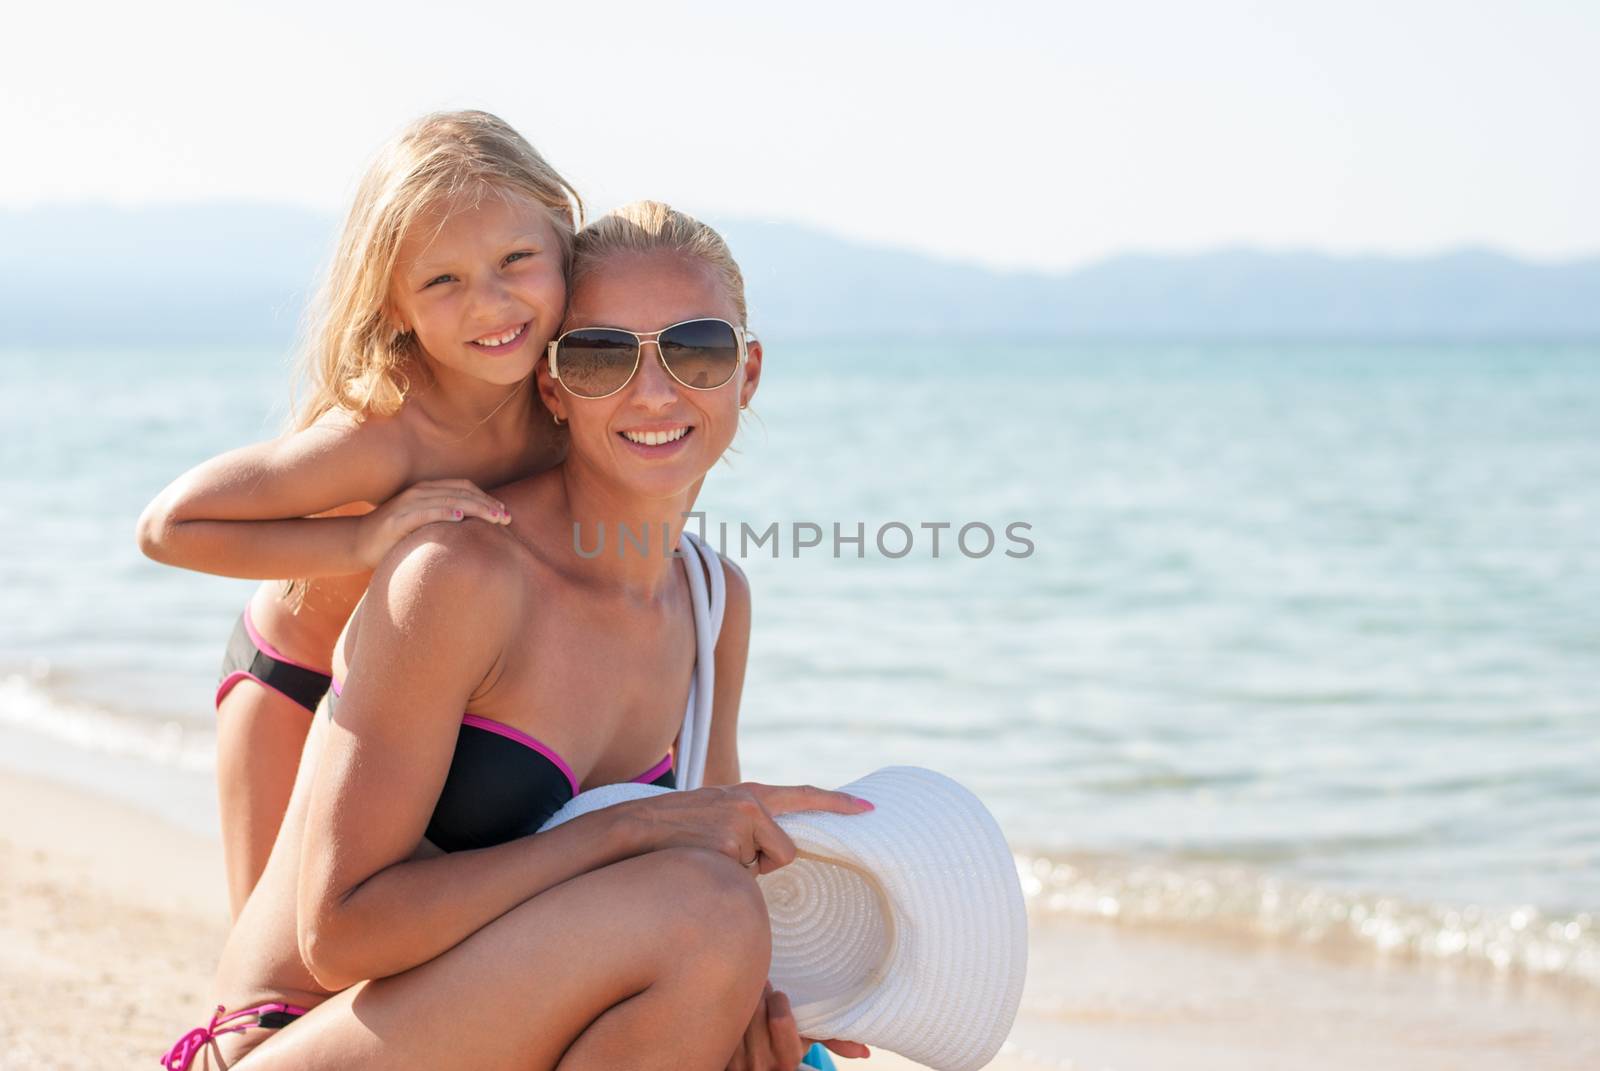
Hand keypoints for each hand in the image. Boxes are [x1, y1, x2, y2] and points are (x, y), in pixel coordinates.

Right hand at [354, 478, 509, 567]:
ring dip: (475, 508)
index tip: (506, 513)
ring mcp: (408, 503)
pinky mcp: (397, 519)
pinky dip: (443, 512)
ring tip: (495, 518)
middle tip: (507, 518)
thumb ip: (444, 520)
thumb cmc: (394, 536)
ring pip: (449, 500)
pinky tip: (460, 517)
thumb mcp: (424, 524)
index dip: (487, 498)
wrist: (357, 542)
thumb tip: (474, 528)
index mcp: (427, 490)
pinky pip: (424, 512)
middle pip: (461, 492)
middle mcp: (420, 491)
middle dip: (487, 504)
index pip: (464, 488)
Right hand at [624, 782, 874, 875]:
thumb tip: (770, 852)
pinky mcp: (727, 847)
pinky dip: (724, 880)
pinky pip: (742, 881)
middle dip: (760, 863)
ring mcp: (740, 823)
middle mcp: (750, 803)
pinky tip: (697, 864)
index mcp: (749, 794)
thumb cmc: (674, 833)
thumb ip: (747, 825)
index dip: (838, 804)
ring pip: (761, 869)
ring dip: (739, 872)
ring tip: (703, 855)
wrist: (629, 832)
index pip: (803, 796)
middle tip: (719, 849)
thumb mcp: (715, 816)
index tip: (870, 809)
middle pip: (785, 852)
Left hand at [724, 982, 870, 1069]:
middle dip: (759, 993)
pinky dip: (724, 1008)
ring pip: (736, 1013)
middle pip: (755, 1010)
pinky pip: (719, 1022)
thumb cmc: (779, 1050)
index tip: (778, 995)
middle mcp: (760, 1065)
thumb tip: (866, 1051)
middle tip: (760, 986)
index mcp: (786, 1060)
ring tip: (746, 992)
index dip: (778, 1000)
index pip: (781, 1018)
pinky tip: (729, 1005)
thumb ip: (832, 1041)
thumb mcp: (804, 1045)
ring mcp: (736, 1062)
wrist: (750, 1070)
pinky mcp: (718, 1056)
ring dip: (740, 997)